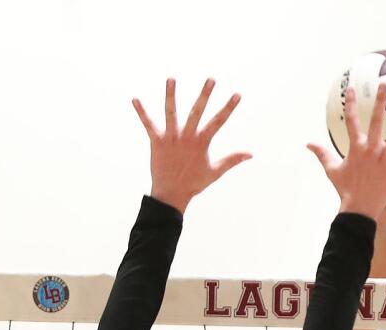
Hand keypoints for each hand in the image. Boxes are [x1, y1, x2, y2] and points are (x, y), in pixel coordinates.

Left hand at [132, 79, 250, 213]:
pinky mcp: (157, 142)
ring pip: (171, 112)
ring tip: (171, 78)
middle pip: (197, 112)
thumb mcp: (215, 171)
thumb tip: (251, 154)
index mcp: (201, 143)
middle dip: (204, 95)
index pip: (218, 122)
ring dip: (170, 95)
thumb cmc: (194, 183)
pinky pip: (148, 124)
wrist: (171, 194)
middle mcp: (186, 137)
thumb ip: (232, 160)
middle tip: (211, 79)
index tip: (237, 95)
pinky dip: (141, 112)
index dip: (229, 108)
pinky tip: (135, 99)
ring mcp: (171, 138)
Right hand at [309, 84, 385, 220]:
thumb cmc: (346, 190)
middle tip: (385, 85)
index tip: (352, 89)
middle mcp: (371, 149)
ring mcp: (385, 158)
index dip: (351, 104)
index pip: (352, 120)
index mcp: (356, 147)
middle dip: (381, 100)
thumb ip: (322, 154)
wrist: (359, 209)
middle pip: (377, 120)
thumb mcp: (332, 170)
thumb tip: (308, 144)